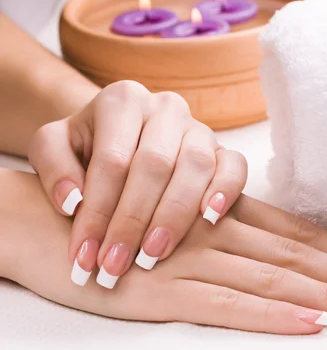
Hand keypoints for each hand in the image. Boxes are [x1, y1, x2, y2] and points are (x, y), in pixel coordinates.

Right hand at [8, 172, 326, 334]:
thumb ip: (224, 231)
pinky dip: (278, 316)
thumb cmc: (116, 218)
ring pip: (279, 278)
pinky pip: (233, 306)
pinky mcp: (166, 292)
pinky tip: (314, 324)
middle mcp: (220, 233)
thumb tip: (273, 250)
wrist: (46, 219)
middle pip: (301, 256)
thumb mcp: (178, 218)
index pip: (299, 234)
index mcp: (225, 216)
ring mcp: (196, 262)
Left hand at [28, 80, 246, 288]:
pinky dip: (226, 190)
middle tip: (116, 264)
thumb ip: (54, 166)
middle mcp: (165, 108)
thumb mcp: (55, 145)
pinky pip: (235, 165)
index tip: (85, 254)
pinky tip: (210, 218)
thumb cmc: (87, 145)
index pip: (113, 160)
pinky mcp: (223, 148)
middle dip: (133, 221)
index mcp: (122, 100)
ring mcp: (198, 127)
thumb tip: (73, 203)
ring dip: (174, 215)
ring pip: (195, 166)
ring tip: (153, 254)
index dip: (98, 211)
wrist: (121, 132)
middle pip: (155, 165)